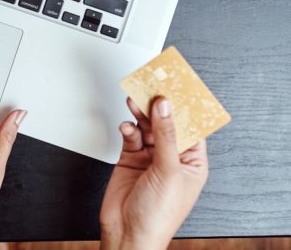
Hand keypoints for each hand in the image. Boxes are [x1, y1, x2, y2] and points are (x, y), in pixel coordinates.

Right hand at [100, 97, 208, 249]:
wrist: (127, 234)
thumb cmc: (158, 216)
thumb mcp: (168, 171)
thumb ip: (166, 136)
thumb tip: (166, 107)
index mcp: (193, 162)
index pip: (191, 127)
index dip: (184, 106)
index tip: (178, 85)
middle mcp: (172, 158)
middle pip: (167, 122)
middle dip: (158, 105)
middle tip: (151, 86)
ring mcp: (150, 157)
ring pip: (147, 125)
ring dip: (141, 113)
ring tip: (135, 99)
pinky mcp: (130, 158)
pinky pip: (130, 135)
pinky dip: (127, 128)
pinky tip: (126, 127)